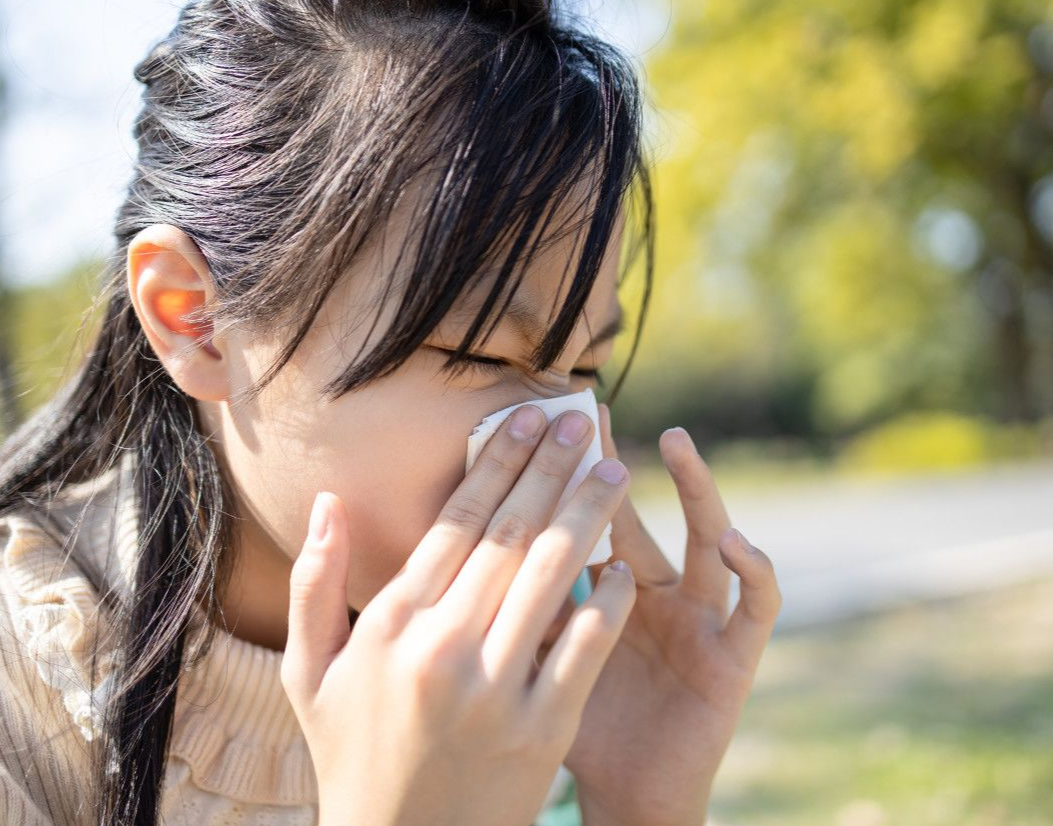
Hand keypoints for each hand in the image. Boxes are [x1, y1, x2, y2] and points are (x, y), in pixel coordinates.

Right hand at [281, 404, 637, 825]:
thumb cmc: (353, 755)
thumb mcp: (310, 674)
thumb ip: (315, 584)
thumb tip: (329, 501)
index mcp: (391, 625)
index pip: (457, 521)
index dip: (498, 460)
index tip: (527, 418)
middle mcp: (443, 647)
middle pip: (510, 534)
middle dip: (551, 469)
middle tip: (581, 423)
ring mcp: (495, 688)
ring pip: (551, 577)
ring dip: (588, 515)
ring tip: (614, 471)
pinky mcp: (542, 728)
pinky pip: (584, 647)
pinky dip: (606, 601)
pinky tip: (623, 564)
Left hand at [560, 403, 781, 825]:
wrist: (622, 792)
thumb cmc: (574, 726)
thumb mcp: (543, 659)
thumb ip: (522, 605)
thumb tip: (464, 547)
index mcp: (607, 590)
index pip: (585, 518)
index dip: (567, 475)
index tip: (542, 426)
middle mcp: (656, 592)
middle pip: (637, 516)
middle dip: (617, 465)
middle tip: (598, 415)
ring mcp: (700, 618)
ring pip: (709, 539)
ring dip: (699, 489)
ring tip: (678, 444)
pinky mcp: (736, 654)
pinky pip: (757, 605)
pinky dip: (756, 571)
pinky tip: (739, 543)